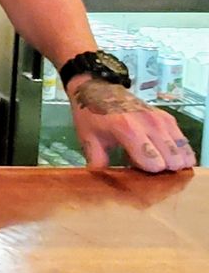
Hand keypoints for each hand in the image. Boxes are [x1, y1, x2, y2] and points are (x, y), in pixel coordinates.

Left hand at [68, 77, 196, 171]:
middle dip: (161, 170)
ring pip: (182, 152)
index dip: (146, 173)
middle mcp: (149, 124)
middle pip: (171, 161)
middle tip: (145, 165)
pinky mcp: (168, 118)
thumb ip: (98, 162)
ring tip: (155, 159)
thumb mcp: (88, 139)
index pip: (153, 163)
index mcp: (127, 129)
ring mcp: (161, 120)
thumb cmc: (91, 115)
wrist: (97, 88)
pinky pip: (184, 142)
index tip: (135, 170)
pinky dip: (179, 152)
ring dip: (172, 161)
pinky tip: (165, 154)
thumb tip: (104, 184)